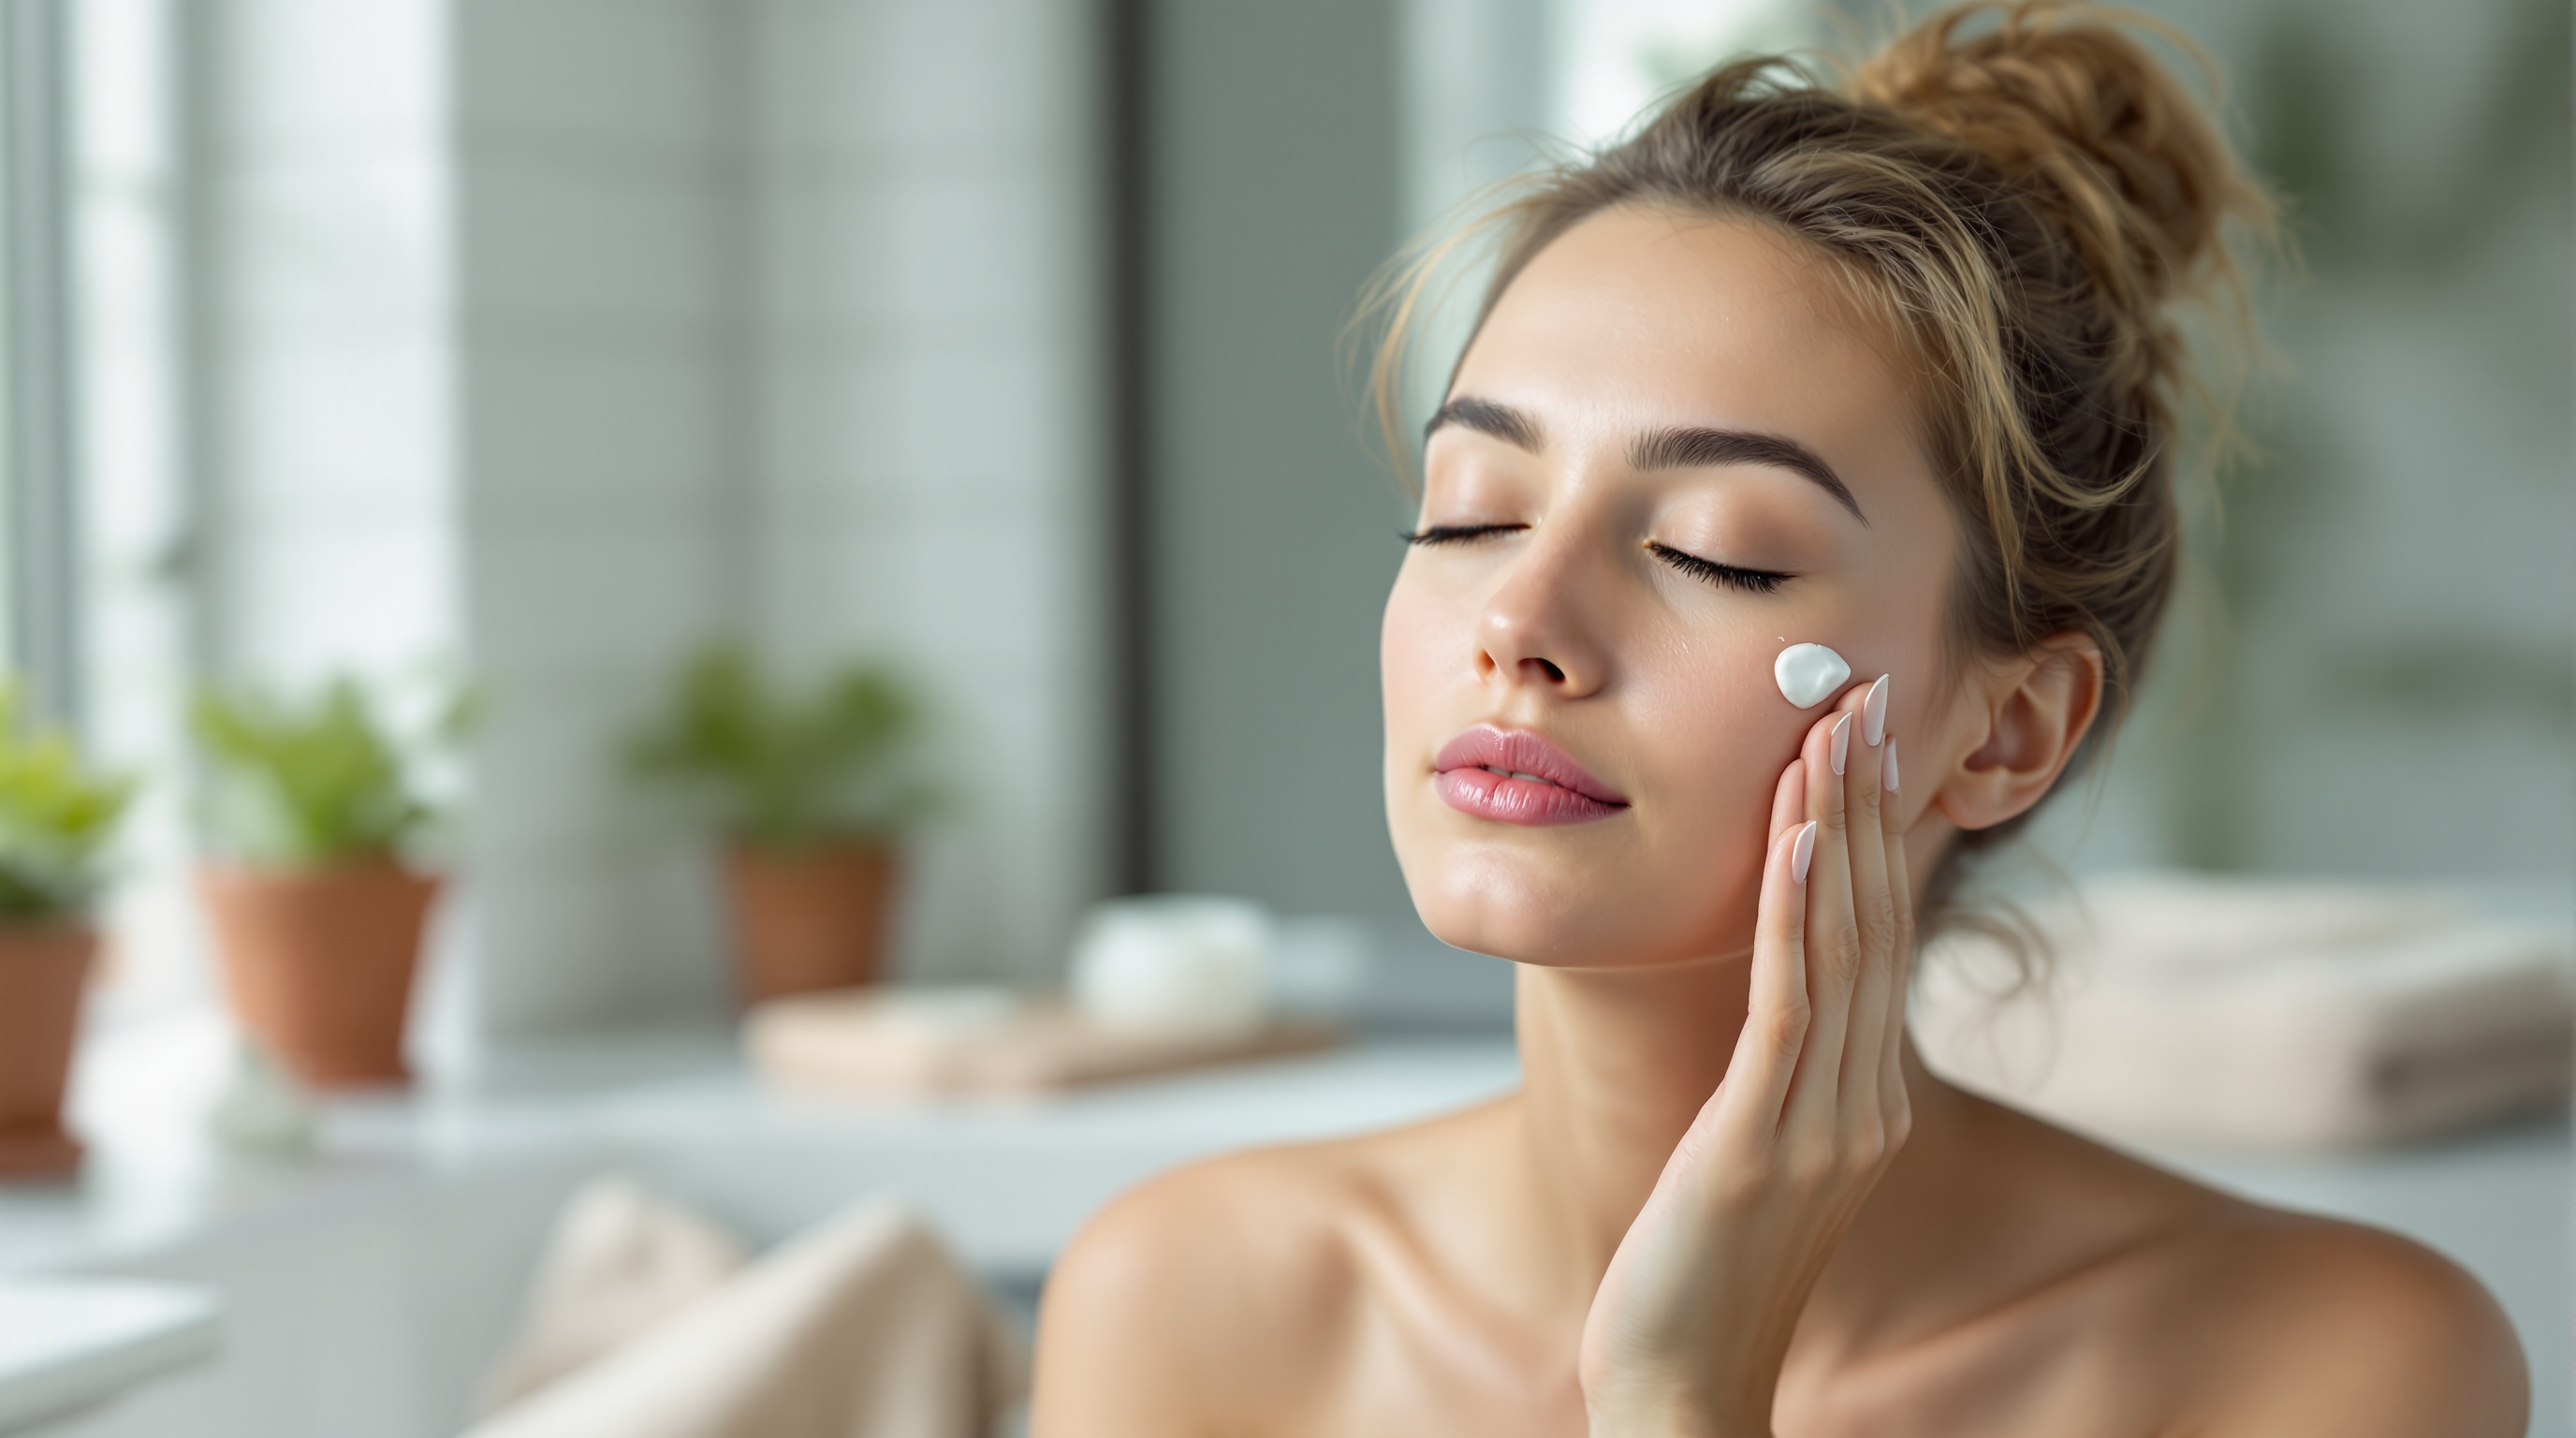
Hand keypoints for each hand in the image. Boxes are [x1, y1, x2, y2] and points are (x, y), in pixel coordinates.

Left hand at [1578, 675, 1915, 1437]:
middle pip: (1880, 921)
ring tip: (1835, 728)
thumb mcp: (1754, 1158)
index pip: (1880, 938)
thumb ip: (1778, 1081)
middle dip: (1872, 800)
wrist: (1682, 1391)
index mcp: (1865, 1102)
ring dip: (1840, 827)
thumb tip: (1772, 1005)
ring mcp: (1826, 1126)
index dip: (1879, 831)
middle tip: (1867, 691)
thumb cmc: (1698, 1275)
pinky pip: (1791, 1009)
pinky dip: (1798, 915)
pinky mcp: (1765, 1146)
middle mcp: (1864, 1104)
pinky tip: (1799, 839)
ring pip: (1844, 947)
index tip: (1868, 736)